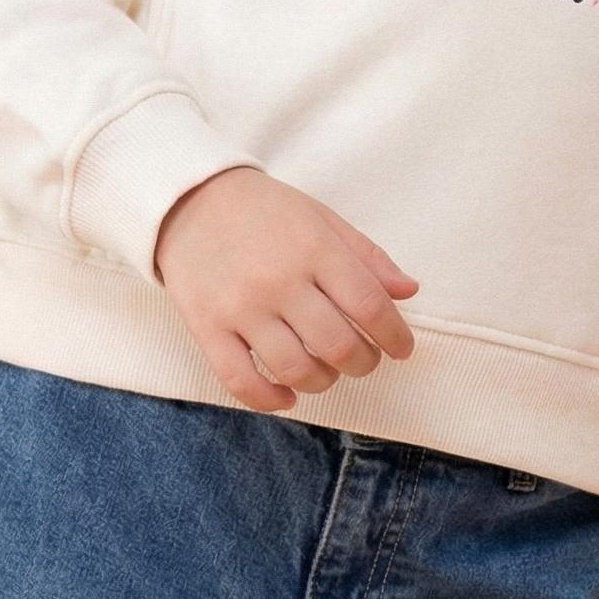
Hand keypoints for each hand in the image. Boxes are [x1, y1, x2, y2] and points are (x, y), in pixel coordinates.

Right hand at [151, 166, 419, 413]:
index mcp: (315, 248)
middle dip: (364, 363)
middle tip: (365, 360)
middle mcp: (279, 280)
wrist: (190, 199)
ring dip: (324, 381)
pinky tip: (288, 395)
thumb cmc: (265, 210)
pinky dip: (270, 399)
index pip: (370, 306)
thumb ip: (367, 255)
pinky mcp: (207, 328)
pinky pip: (241, 381)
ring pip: (295, 369)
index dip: (395, 336)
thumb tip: (409, 291)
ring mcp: (240, 308)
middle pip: (338, 345)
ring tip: (327, 371)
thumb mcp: (322, 218)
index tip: (401, 348)